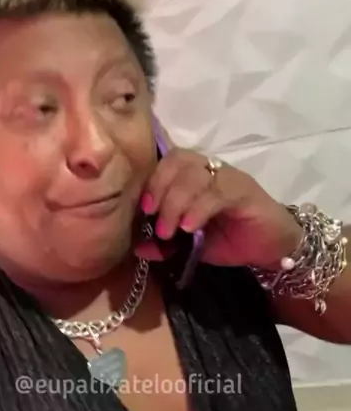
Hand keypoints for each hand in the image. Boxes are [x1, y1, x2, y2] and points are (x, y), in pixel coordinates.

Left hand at [135, 147, 301, 268]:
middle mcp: (211, 169)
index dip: (154, 181)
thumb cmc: (232, 241)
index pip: (169, 161)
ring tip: (171, 231)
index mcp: (195, 176)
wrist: (273, 249)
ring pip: (195, 175)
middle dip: (161, 191)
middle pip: (178, 162)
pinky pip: (217, 191)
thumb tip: (138, 248)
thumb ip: (166, 244)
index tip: (145, 209)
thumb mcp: (192, 245)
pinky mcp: (245, 190)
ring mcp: (229, 177)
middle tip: (158, 223)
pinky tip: (192, 228)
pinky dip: (198, 209)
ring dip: (176, 203)